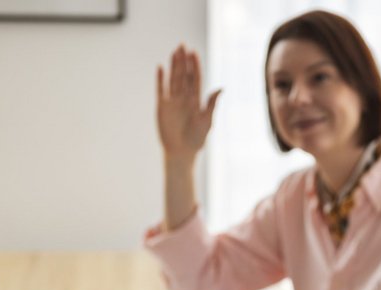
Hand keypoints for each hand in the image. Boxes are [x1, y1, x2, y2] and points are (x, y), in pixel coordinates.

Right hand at [156, 44, 221, 159]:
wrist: (181, 152)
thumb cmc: (197, 140)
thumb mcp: (207, 121)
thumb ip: (211, 104)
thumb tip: (220, 88)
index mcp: (196, 100)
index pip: (195, 78)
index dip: (194, 66)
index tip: (194, 53)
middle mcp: (185, 98)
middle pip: (183, 75)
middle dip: (183, 61)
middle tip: (182, 45)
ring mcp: (173, 101)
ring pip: (173, 79)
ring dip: (173, 66)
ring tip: (174, 52)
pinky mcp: (162, 106)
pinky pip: (160, 89)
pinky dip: (160, 79)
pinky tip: (160, 67)